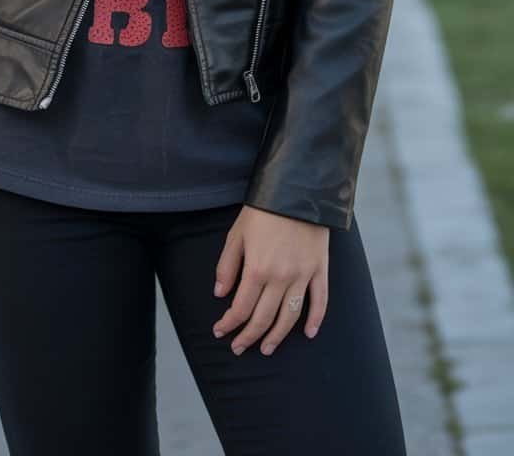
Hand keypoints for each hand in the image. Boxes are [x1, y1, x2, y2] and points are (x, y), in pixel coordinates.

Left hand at [212, 206, 328, 355]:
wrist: (297, 190)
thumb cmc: (262, 211)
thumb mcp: (237, 234)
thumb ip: (227, 266)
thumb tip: (220, 294)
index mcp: (257, 269)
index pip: (241, 308)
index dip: (229, 323)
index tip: (220, 331)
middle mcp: (280, 278)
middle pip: (263, 318)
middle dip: (249, 337)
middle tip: (239, 347)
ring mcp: (303, 276)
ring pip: (289, 317)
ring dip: (277, 336)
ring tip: (266, 348)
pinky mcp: (320, 270)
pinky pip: (320, 301)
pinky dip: (315, 320)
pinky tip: (307, 333)